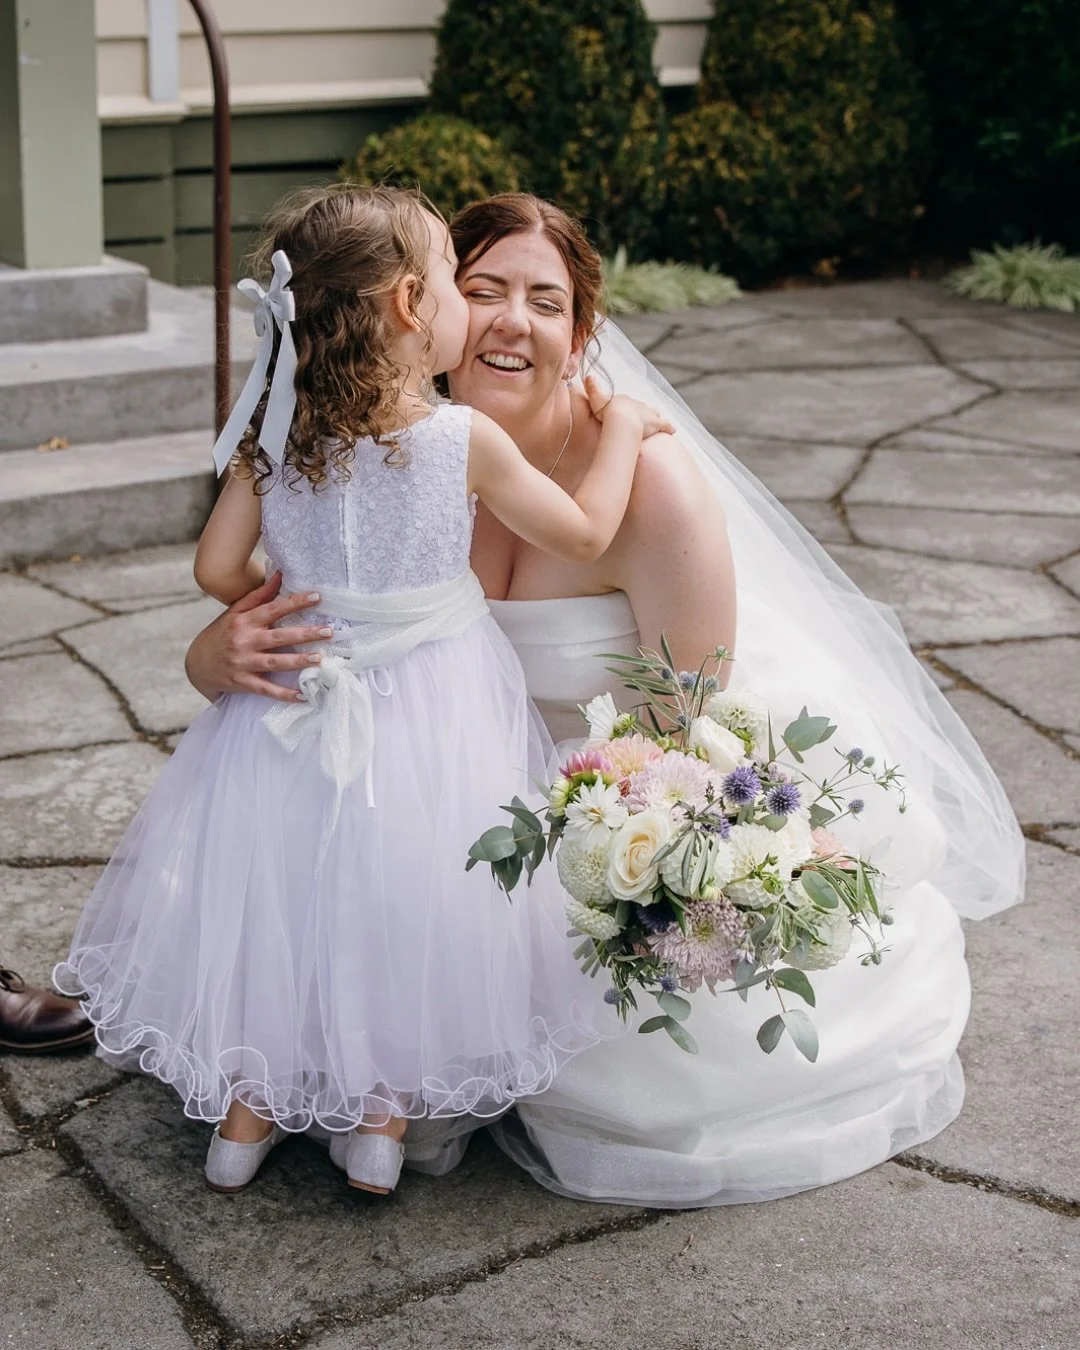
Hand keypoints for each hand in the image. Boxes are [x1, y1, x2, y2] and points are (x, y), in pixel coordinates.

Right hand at [184, 571, 331, 703]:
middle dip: (304, 634)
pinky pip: (266, 689)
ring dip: (298, 661)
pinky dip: (284, 694)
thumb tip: (280, 575)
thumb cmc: (222, 634)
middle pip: (279, 637)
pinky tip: (303, 696)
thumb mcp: (235, 612)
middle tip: (328, 631)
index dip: (296, 602)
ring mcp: (244, 662)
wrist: (197, 664)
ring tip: (320, 659)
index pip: (274, 608)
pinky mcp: (243, 682)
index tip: (318, 597)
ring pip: (275, 663)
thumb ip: (258, 596)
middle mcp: (245, 640)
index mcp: (245, 621)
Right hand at [583, 375, 672, 437]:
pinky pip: (666, 425)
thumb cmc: (607, 412)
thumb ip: (592, 389)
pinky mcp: (656, 424)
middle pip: (641, 407)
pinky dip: (669, 427)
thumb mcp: (596, 399)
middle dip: (640, 412)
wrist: (621, 420)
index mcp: (625, 400)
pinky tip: (673, 431)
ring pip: (654, 414)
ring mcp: (648, 414)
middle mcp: (638, 405)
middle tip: (638, 419)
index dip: (624, 408)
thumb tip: (588, 375)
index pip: (626, 403)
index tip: (621, 413)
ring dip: (654, 418)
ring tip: (655, 424)